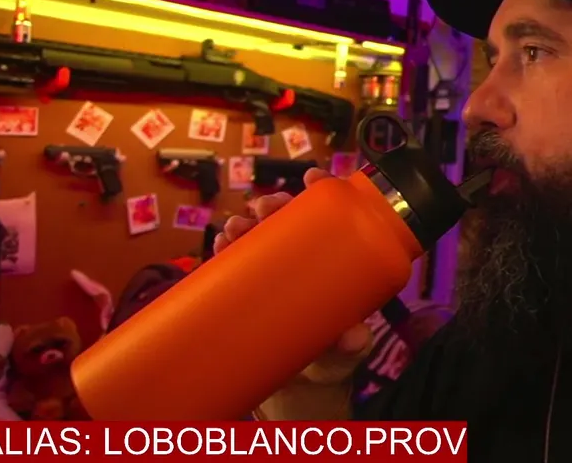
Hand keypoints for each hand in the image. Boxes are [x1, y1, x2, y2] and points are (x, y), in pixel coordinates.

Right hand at [215, 167, 371, 358]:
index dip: (323, 193)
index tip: (313, 178)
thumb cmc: (331, 364)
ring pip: (258, 240)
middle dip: (274, 206)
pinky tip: (218, 244)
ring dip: (244, 226)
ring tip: (235, 228)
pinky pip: (234, 267)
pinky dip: (225, 252)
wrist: (299, 395)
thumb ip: (349, 346)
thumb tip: (352, 337)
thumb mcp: (344, 353)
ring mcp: (274, 278)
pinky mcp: (248, 297)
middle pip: (289, 222)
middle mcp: (303, 264)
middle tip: (264, 208)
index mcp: (335, 264)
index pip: (332, 218)